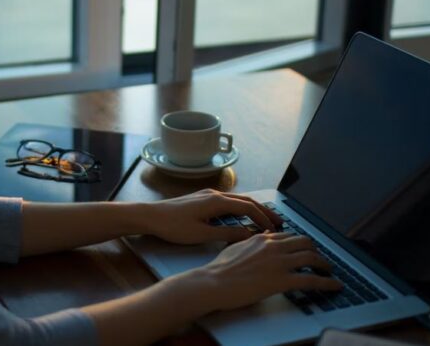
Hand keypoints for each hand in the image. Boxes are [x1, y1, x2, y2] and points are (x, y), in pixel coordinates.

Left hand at [145, 189, 283, 244]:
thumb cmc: (173, 226)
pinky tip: (242, 216)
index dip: (263, 218)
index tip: (274, 229)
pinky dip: (240, 208)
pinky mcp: (202, 198)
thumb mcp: (202, 234)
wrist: (151, 216)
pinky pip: (228, 201)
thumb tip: (249, 235)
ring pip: (237, 199)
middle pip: (246, 200)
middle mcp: (215, 194)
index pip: (248, 208)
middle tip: (279, 221)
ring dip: (253, 208)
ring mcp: (208, 194)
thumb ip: (227, 234)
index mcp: (217, 201)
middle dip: (264, 210)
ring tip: (264, 219)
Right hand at [193, 232, 342, 311]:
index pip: (289, 236)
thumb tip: (261, 237)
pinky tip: (334, 286)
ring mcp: (279, 262)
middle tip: (320, 259)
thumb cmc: (220, 268)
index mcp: (263, 239)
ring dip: (325, 265)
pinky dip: (327, 283)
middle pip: (305, 243)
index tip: (305, 249)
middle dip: (316, 250)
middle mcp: (274, 246)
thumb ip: (251, 241)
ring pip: (312, 258)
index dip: (301, 243)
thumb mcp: (236, 247)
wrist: (214, 282)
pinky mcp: (282, 280)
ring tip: (329, 271)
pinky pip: (312, 280)